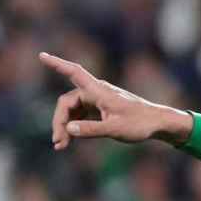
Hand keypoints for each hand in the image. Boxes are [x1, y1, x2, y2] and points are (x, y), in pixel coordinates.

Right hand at [39, 52, 191, 148]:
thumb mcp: (115, 129)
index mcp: (99, 91)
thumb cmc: (140, 124)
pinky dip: (74, 126)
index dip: (57, 64)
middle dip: (59, 121)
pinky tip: (69, 140)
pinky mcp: (100, 109)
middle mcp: (96, 92)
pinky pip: (80, 115)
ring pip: (72, 110)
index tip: (42, 55)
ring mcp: (97, 100)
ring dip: (65, 126)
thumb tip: (68, 129)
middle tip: (58, 143)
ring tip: (61, 146)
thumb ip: (91, 129)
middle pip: (66, 102)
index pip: (74, 73)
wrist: (158, 123)